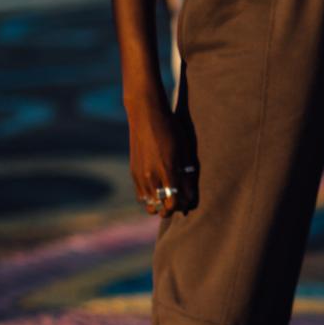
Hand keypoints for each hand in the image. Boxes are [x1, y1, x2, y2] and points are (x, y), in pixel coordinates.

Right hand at [127, 100, 196, 217]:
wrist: (146, 115)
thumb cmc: (171, 130)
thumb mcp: (185, 150)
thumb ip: (187, 174)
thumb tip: (190, 195)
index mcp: (168, 170)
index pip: (174, 202)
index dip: (182, 205)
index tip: (188, 202)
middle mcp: (152, 176)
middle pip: (160, 207)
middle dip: (170, 209)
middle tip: (178, 202)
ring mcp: (140, 175)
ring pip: (148, 204)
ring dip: (158, 204)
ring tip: (168, 198)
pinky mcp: (133, 172)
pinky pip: (140, 195)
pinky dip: (149, 197)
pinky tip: (158, 190)